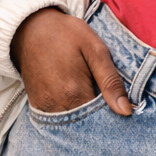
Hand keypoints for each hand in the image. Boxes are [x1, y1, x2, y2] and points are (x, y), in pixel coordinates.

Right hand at [11, 8, 131, 115]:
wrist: (29, 27)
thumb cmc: (66, 34)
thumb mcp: (95, 50)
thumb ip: (110, 81)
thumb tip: (126, 111)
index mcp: (74, 92)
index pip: (99, 122)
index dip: (113, 120)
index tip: (122, 113)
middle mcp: (57, 105)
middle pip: (84, 127)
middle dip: (99, 123)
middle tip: (110, 109)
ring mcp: (44, 107)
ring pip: (71, 127)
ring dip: (85, 122)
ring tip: (95, 105)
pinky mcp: (36, 105)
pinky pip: (57, 121)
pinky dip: (70, 118)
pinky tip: (79, 105)